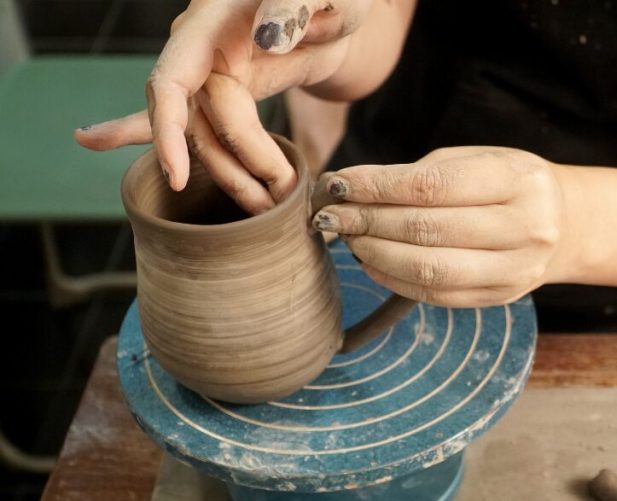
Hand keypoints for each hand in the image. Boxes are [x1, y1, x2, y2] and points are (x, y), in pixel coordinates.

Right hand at [75, 0, 370, 212]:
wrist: (343, 8)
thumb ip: (295, 7)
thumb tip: (266, 39)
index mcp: (214, 21)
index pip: (173, 79)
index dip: (167, 129)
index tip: (177, 176)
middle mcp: (201, 47)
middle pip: (197, 122)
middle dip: (235, 167)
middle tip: (278, 199)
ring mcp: (212, 70)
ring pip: (207, 137)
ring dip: (236, 177)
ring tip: (272, 208)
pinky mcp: (230, 91)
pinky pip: (199, 125)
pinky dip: (170, 146)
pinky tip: (117, 151)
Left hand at [312, 147, 576, 306]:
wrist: (565, 225)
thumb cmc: (508, 184)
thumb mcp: (478, 161)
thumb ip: (421, 175)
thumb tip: (350, 190)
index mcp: (516, 181)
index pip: (433, 186)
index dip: (377, 187)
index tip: (338, 185)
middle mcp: (524, 228)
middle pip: (427, 229)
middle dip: (368, 221)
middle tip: (331, 215)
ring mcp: (516, 270)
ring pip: (430, 269)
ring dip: (376, 253)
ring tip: (348, 238)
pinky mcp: (500, 297)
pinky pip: (437, 294)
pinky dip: (394, 278)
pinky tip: (371, 261)